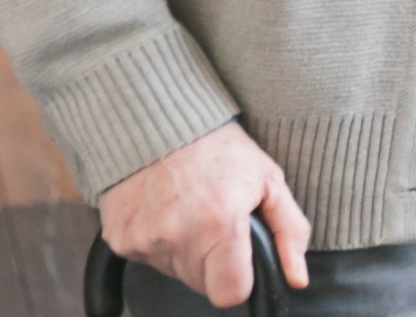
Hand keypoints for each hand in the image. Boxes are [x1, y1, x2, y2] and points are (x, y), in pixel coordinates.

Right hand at [98, 120, 311, 304]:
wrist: (157, 121)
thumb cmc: (220, 148)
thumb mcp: (268, 179)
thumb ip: (289, 231)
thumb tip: (297, 279)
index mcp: (220, 225)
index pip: (229, 294)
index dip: (239, 281)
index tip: (240, 260)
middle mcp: (178, 237)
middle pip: (201, 285)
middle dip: (213, 263)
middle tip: (216, 223)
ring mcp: (144, 240)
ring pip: (174, 272)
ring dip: (186, 252)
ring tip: (191, 211)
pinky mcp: (118, 239)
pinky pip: (147, 258)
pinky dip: (159, 242)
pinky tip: (166, 210)